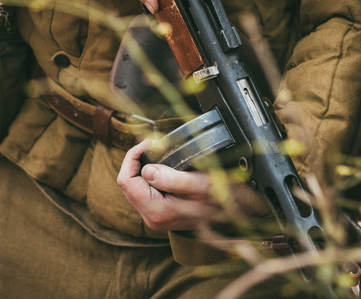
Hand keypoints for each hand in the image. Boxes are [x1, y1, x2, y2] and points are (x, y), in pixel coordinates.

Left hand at [117, 140, 267, 231]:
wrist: (233, 212)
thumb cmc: (220, 197)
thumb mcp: (199, 183)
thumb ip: (171, 178)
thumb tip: (146, 170)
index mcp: (156, 211)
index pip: (126, 180)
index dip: (132, 157)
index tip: (148, 143)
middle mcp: (151, 218)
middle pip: (127, 184)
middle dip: (136, 161)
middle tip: (151, 144)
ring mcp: (154, 217)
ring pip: (134, 187)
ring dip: (142, 168)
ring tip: (156, 153)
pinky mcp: (159, 213)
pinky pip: (143, 191)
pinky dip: (148, 176)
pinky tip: (161, 167)